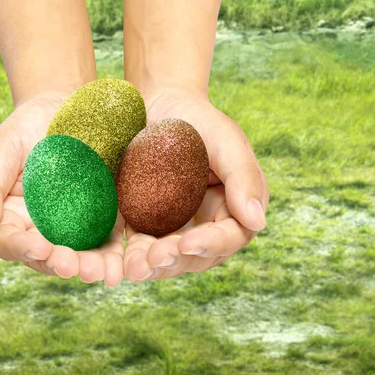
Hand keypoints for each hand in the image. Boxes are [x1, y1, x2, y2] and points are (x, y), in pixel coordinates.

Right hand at [0, 94, 125, 286]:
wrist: (69, 108)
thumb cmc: (27, 126)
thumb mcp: (1, 149)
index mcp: (8, 216)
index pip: (9, 241)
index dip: (22, 248)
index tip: (40, 246)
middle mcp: (39, 229)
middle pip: (46, 257)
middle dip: (60, 264)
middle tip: (73, 265)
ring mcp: (72, 228)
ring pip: (78, 257)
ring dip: (89, 268)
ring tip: (103, 272)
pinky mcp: (102, 221)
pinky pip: (108, 245)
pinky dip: (115, 257)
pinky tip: (124, 265)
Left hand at [124, 89, 268, 281]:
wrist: (153, 105)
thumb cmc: (195, 117)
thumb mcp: (224, 138)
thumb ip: (244, 177)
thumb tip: (258, 222)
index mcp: (234, 208)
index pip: (229, 236)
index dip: (211, 244)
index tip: (188, 243)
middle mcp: (205, 225)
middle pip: (196, 256)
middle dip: (175, 261)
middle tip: (154, 258)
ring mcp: (173, 228)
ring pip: (166, 259)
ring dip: (150, 266)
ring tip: (132, 269)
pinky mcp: (143, 224)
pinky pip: (136, 247)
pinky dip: (127, 257)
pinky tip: (115, 262)